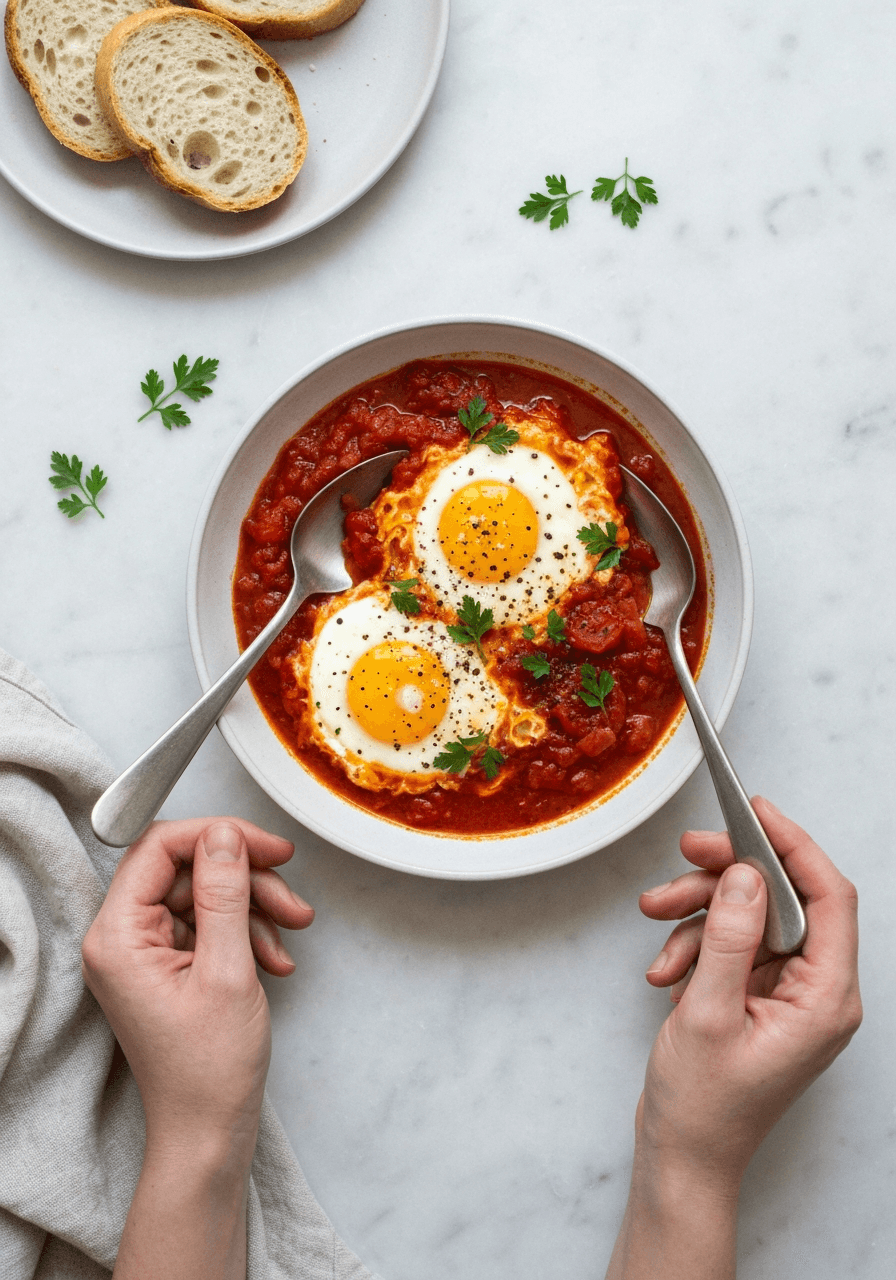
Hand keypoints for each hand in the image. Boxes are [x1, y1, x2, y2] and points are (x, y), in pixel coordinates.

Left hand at [81, 817, 312, 1157]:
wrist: (208, 1132)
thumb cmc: (207, 1072)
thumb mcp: (227, 971)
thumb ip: (225, 894)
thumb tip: (225, 836)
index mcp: (118, 936)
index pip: (160, 848)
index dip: (220, 837)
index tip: (268, 846)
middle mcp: (122, 939)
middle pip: (188, 869)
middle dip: (247, 879)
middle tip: (290, 895)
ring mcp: (144, 953)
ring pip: (205, 894)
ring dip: (255, 906)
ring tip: (292, 931)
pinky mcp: (167, 965)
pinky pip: (209, 923)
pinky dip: (248, 932)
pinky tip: (275, 957)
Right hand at [637, 796, 861, 1188]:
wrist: (682, 1157)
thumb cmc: (702, 1106)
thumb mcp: (706, 1013)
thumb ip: (727, 937)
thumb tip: (745, 875)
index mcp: (826, 998)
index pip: (829, 897)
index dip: (794, 844)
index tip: (756, 810)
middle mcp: (816, 991)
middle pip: (781, 899)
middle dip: (727, 876)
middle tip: (685, 855)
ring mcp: (787, 994)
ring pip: (748, 916)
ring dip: (698, 913)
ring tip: (655, 922)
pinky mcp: (757, 996)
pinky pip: (730, 944)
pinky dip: (693, 945)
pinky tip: (666, 971)